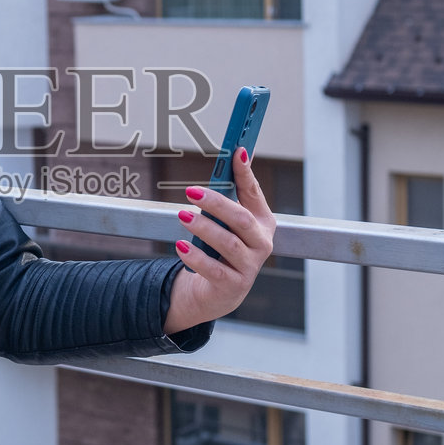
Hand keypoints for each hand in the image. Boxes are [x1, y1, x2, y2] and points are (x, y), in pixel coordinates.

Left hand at [163, 148, 275, 334]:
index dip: (246, 173)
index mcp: (262, 223)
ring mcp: (250, 267)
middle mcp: (261, 244)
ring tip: (182, 216)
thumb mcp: (226, 222)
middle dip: (217, 203)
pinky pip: (214, 270)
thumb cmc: (221, 249)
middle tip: (191, 192)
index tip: (236, 152)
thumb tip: (234, 155)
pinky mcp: (234, 286)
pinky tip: (181, 246)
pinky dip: (196, 257)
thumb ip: (230, 194)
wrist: (218, 292)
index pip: (254, 194)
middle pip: (241, 219)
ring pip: (228, 244)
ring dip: (204, 228)